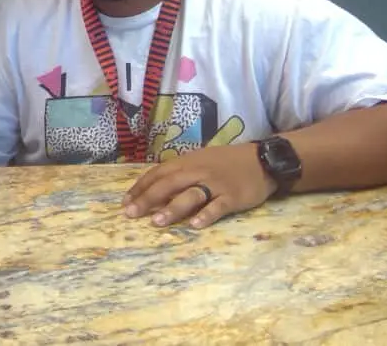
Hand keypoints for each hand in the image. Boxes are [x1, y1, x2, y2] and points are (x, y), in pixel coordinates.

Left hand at [122, 144, 276, 228]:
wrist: (262, 160)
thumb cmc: (227, 162)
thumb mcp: (200, 160)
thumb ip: (180, 173)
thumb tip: (155, 188)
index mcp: (187, 162)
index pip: (158, 173)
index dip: (141, 187)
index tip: (125, 201)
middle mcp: (198, 172)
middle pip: (168, 184)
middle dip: (147, 199)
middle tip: (130, 214)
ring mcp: (216, 184)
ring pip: (190, 195)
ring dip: (172, 208)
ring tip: (156, 222)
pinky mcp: (233, 197)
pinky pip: (218, 206)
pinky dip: (207, 215)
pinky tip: (195, 225)